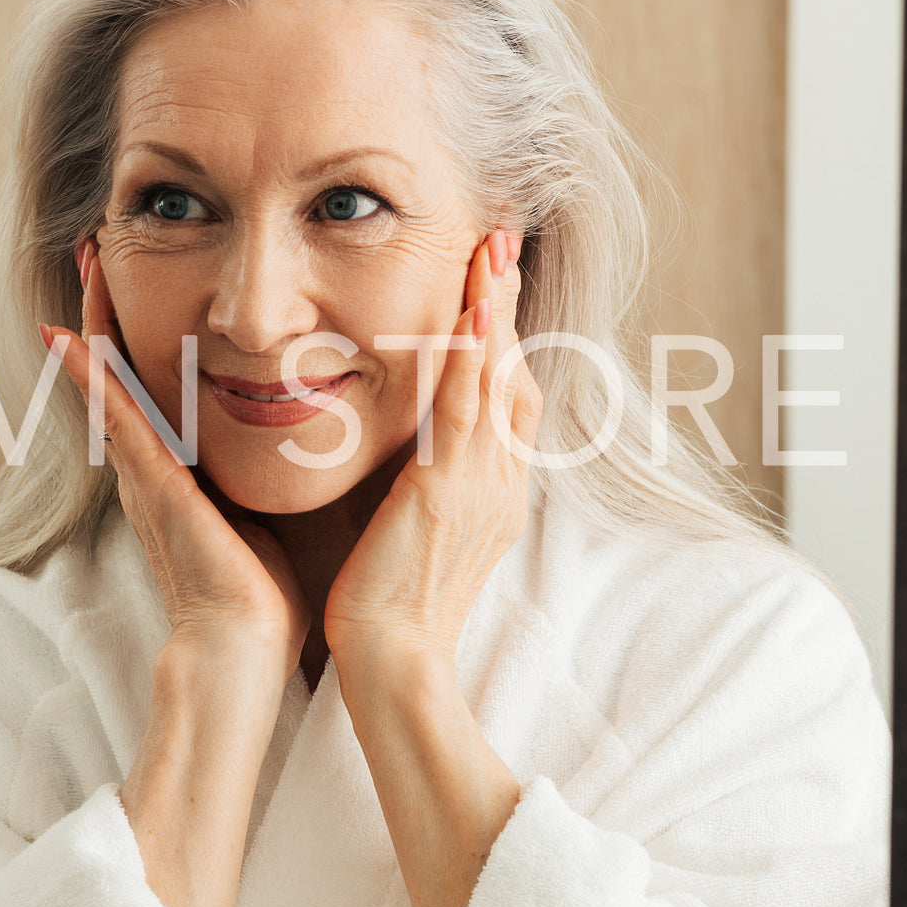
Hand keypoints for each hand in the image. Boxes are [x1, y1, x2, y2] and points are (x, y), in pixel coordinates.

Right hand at [42, 243, 311, 675]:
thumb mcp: (269, 515)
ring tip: (89, 261)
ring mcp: (146, 472)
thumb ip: (273, 475)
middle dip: (111, 310)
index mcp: (183, 470)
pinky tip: (63, 336)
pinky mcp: (151, 485)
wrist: (241, 650)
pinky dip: (88, 378)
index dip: (148, 332)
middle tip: (101, 249)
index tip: (159, 275)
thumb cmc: (263, 596)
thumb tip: (315, 439)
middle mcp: (154, 465)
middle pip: (126, 370)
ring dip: (97, 320)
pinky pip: (115, 419)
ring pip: (114, 380)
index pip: (160, 385)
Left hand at [324, 229, 540, 674]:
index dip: (504, 340)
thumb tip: (409, 454)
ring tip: (494, 249)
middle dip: (510, 308)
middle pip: (515, 374)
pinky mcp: (449, 490)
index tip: (494, 287)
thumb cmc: (392, 605)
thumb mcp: (417, 534)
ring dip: (497, 310)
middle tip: (503, 244)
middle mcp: (499, 480)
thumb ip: (422, 486)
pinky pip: (469, 408)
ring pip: (498, 378)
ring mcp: (482, 484)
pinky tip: (474, 307)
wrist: (394, 662)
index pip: (507, 398)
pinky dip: (476, 353)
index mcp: (491, 490)